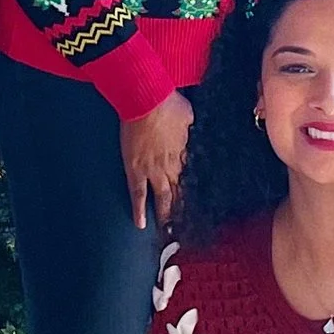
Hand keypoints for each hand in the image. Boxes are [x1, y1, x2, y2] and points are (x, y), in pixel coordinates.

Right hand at [118, 91, 193, 231]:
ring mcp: (153, 171)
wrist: (147, 100)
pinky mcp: (135, 170)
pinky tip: (140, 225)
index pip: (191, 181)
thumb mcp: (190, 117)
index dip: (194, 194)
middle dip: (182, 212)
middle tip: (185, 229)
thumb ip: (191, 129)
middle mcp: (172, 168)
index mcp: (186, 156)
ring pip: (162, 199)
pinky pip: (137, 194)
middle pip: (179, 194)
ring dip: (165, 216)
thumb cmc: (170, 104)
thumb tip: (194, 130)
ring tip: (167, 233)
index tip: (199, 207)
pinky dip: (139, 210)